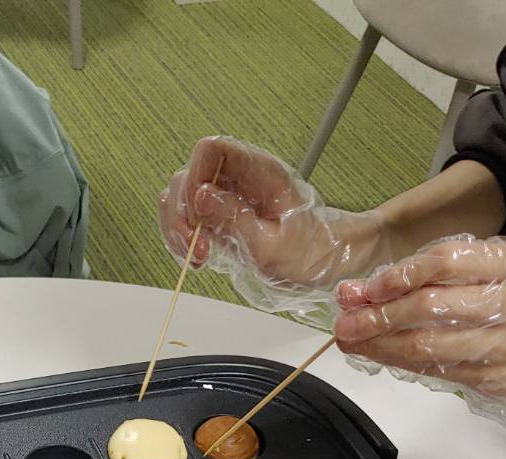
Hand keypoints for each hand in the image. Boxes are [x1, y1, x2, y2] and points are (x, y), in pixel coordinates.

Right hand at [157, 136, 392, 314]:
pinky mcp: (220, 216)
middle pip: (188, 175)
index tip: (196, 215)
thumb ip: (234, 220)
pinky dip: (183, 239)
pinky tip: (197, 259)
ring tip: (196, 257)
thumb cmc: (312, 253)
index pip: (211, 149)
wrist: (326, 261)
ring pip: (181, 197)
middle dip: (182, 214)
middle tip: (196, 247)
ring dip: (178, 229)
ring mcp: (227, 196)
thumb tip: (200, 197)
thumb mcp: (273, 247)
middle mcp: (240, 177)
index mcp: (260, 171)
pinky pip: (188, 218)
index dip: (195, 178)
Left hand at [332, 236, 505, 440]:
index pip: (446, 263)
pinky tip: (380, 355)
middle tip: (346, 321)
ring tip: (353, 340)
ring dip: (381, 346)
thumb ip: (425, 275)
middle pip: (433, 308)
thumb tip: (358, 291)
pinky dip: (400, 363)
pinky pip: (437, 372)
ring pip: (430, 347)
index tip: (365, 288)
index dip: (398, 276)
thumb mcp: (485, 270)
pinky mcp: (498, 380)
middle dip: (379, 316)